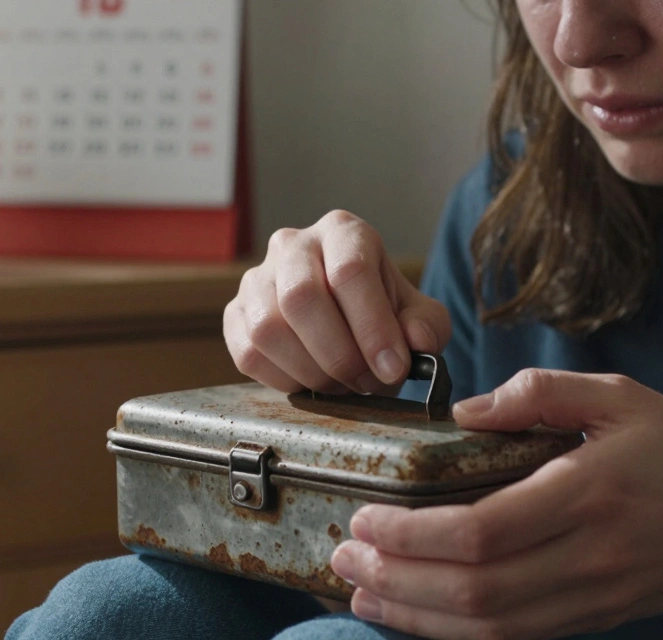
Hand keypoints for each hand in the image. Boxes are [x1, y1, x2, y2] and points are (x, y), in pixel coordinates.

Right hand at [224, 210, 450, 394]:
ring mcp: (256, 278)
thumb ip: (427, 326)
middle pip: (301, 297)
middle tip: (366, 383)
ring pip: (268, 328)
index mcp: (342, 232)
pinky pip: (247, 352)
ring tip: (342, 385)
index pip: (350, 271)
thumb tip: (416, 341)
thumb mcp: (417, 314)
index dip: (372, 327)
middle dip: (339, 355)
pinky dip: (284, 379)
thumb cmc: (381, 311)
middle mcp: (293, 245)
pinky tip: (311, 382)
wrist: (344, 318)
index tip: (393, 368)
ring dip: (311, 371)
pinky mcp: (234, 314)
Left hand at [328, 369, 662, 639]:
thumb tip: (466, 410)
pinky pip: (511, 636)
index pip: (485, 530)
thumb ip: (542, 394)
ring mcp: (593, 596)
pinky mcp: (592, 619)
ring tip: (358, 591)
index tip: (367, 517)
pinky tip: (412, 611)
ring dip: (414, 613)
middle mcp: (590, 555)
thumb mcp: (622, 396)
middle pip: (475, 588)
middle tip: (343, 555)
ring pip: (487, 625)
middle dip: (397, 578)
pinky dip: (452, 630)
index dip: (415, 533)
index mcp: (592, 491)